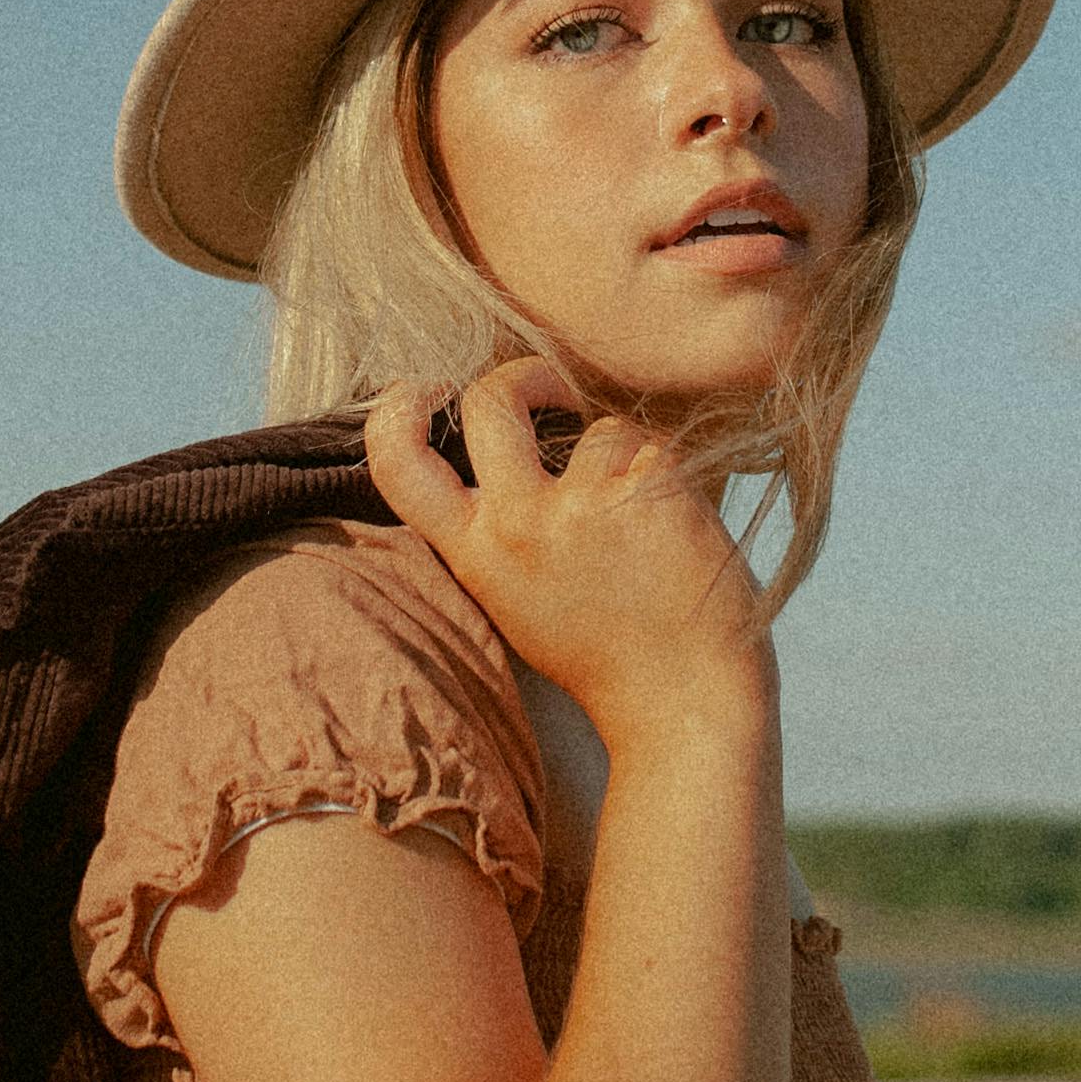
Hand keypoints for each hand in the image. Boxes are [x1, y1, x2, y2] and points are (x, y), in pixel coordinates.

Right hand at [365, 361, 769, 750]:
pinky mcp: (650, 491)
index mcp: (477, 555)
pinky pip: (655, 446)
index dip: (396, 410)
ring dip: (627, 460)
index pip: (398, 466)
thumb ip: (496, 531)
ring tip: (646, 527)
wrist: (684, 706)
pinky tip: (679, 533)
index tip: (424, 389)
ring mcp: (585, 505)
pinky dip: (671, 478)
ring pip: (600, 426)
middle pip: (492, 400)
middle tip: (552, 389)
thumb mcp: (516, 600)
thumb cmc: (607, 655)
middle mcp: (519, 525)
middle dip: (523, 375)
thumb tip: (502, 443)